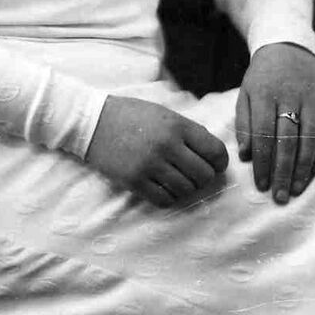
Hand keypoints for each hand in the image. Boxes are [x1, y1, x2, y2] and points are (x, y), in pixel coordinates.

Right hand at [85, 95, 228, 206]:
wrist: (94, 121)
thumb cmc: (132, 114)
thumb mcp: (164, 114)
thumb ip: (188, 131)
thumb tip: (212, 153)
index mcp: (177, 125)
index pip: (215, 151)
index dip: (221, 162)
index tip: (216, 164)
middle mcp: (167, 146)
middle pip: (204, 175)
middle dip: (204, 177)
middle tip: (196, 174)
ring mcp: (150, 165)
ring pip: (186, 190)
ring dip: (186, 187)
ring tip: (177, 178)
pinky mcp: (135, 181)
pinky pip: (164, 200)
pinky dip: (169, 197)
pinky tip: (163, 186)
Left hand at [235, 42, 314, 204]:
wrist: (288, 46)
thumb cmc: (263, 76)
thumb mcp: (246, 93)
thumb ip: (244, 123)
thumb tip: (245, 155)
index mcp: (265, 93)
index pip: (264, 133)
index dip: (263, 162)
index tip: (261, 185)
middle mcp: (290, 95)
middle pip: (288, 140)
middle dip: (283, 172)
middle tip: (279, 197)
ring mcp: (312, 97)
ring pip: (311, 138)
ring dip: (304, 168)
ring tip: (297, 189)